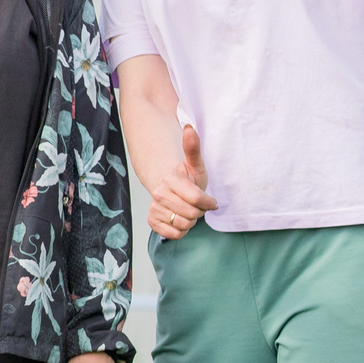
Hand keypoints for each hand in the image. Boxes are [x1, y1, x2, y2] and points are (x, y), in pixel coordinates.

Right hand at [148, 124, 218, 239]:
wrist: (171, 188)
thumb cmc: (188, 178)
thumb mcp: (196, 165)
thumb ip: (193, 148)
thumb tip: (189, 128)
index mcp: (171, 180)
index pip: (196, 199)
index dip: (208, 203)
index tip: (211, 202)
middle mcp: (159, 193)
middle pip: (191, 214)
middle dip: (199, 212)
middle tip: (197, 205)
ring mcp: (154, 207)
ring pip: (183, 225)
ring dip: (190, 221)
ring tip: (188, 211)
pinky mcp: (152, 220)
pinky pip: (173, 234)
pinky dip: (180, 231)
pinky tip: (180, 219)